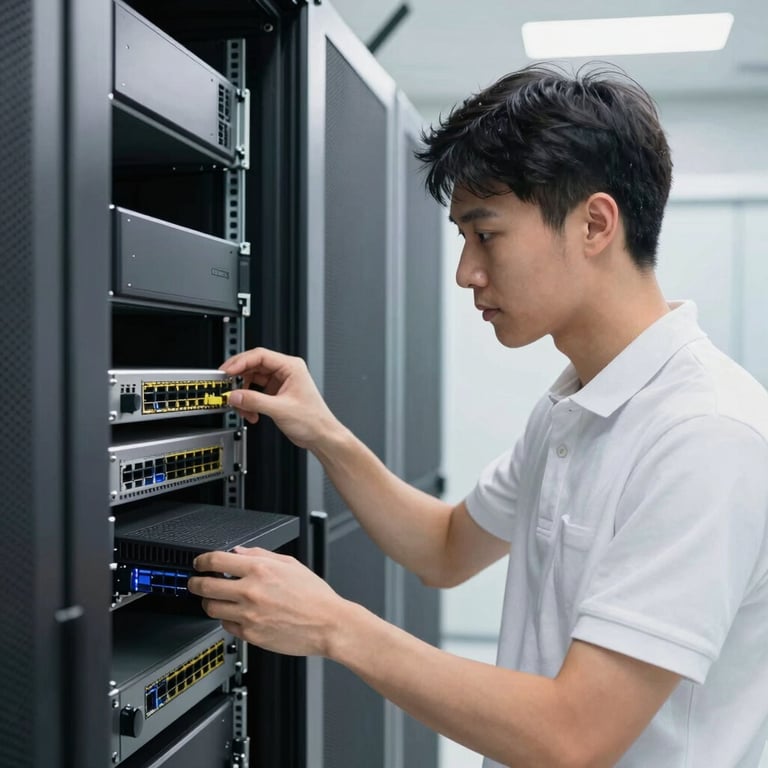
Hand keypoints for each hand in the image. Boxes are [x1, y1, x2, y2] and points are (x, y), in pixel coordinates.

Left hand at [187, 547, 345, 655]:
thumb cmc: (314, 595)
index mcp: (260, 570)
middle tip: (195, 582)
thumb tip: (239, 552)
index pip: (216, 560)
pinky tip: (234, 614)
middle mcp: (251, 591)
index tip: (199, 563)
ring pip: (211, 608)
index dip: (201, 561)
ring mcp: (249, 615)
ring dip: (208, 602)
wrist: (328, 624)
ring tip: (213, 599)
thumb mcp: (290, 564)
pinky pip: (226, 626)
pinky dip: (226, 619)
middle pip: (205, 586)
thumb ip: (261, 555)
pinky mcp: (251, 635)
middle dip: (195, 582)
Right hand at [220, 347, 340, 449]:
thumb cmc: (313, 420)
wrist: (321, 436)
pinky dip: (249, 403)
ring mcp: (279, 383)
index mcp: (291, 367)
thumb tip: (235, 395)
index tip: (227, 371)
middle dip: (238, 379)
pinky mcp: (275, 394)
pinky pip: (255, 393)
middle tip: (226, 388)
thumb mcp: (280, 409)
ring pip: (252, 381)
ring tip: (241, 407)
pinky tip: (250, 413)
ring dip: (243, 394)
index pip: (260, 356)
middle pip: (253, 367)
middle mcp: (285, 372)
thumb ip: (254, 401)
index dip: (241, 362)